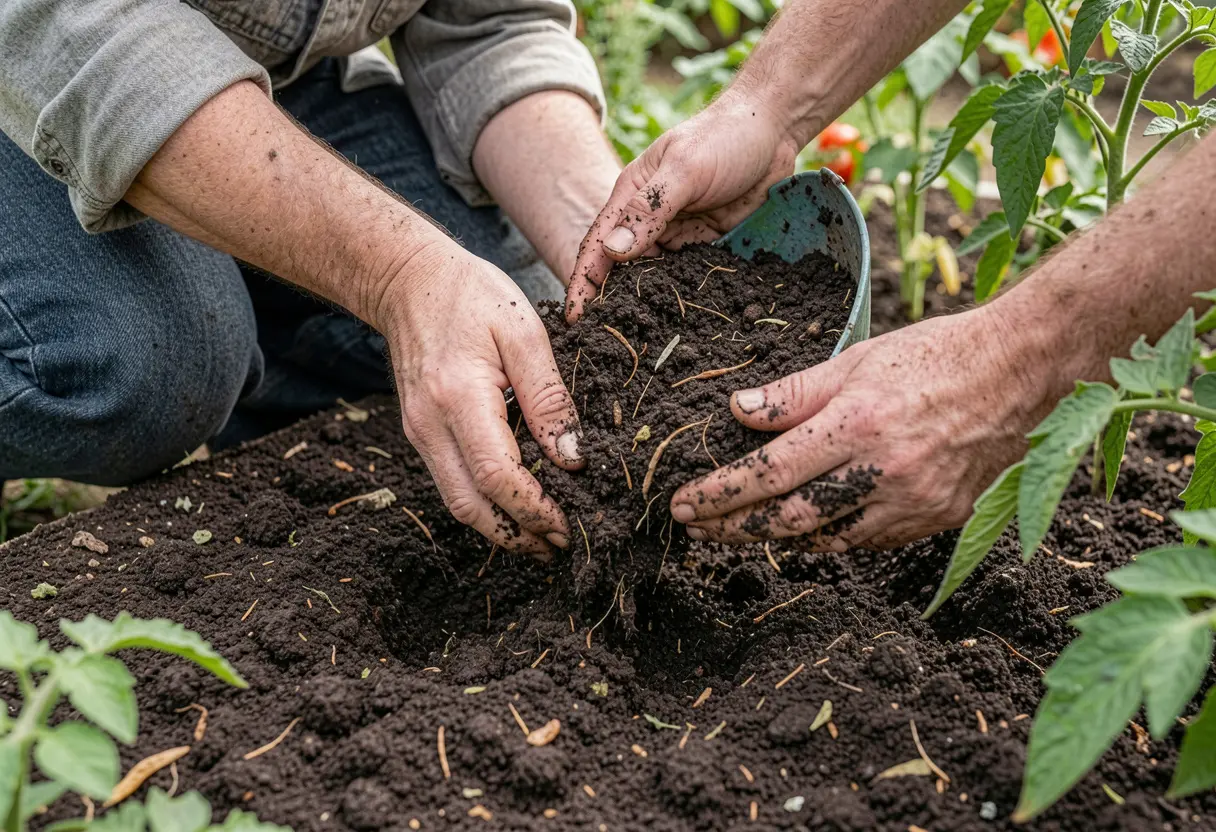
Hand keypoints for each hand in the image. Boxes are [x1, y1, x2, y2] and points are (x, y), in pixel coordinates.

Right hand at [379, 242, 583, 557]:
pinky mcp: (419, 432)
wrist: (407, 280)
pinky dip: (484, 504)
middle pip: (471, 505)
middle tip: (559, 548)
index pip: (496, 475)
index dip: (533, 509)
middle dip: (517, 536)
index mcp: (458, 397)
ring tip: (542, 539)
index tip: (567, 525)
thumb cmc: (470, 294)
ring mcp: (418, 431)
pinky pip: (452, 482)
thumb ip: (550, 397)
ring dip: (499, 528)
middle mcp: (430, 424)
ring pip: (458, 502)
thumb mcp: (524, 331)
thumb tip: (573, 457)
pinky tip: (515, 505)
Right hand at [565, 95, 798, 320]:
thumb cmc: (723, 137)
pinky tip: (680, 324)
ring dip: (645, 306)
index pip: (596, 248)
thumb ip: (648, 210)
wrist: (774, 129)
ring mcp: (677, 234)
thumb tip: (613, 254)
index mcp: (629, 198)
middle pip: (620, 270)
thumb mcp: (684, 170)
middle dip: (610, 304)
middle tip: (604, 345)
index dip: (582, 284)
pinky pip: (687, 276)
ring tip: (640, 343)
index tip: (574, 320)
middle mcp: (648, 220)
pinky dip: (681, 298)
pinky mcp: (705, 244)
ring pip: (653, 278)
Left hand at [669, 308, 1053, 549]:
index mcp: (858, 426)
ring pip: (825, 540)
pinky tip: (802, 528)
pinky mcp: (935, 520)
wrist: (1023, 372)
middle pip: (789, 520)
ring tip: (737, 530)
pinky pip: (864, 541)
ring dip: (775, 539)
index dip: (720, 494)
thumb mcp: (859, 359)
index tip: (682, 504)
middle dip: (734, 527)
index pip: (769, 474)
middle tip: (696, 528)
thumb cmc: (938, 355)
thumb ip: (795, 392)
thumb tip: (737, 412)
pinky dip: (826, 538)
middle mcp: (883, 473)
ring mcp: (913, 504)